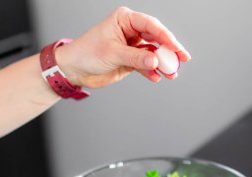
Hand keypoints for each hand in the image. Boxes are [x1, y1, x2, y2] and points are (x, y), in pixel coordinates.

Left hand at [56, 6, 190, 88]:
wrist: (75, 69)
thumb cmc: (87, 53)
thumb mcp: (113, 54)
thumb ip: (136, 57)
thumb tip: (156, 61)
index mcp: (125, 20)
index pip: (151, 26)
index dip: (167, 37)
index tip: (177, 48)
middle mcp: (130, 31)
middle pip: (156, 38)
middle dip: (168, 50)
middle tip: (181, 60)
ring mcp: (131, 46)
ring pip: (152, 53)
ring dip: (162, 64)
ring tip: (171, 73)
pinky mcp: (130, 60)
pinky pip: (145, 65)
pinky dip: (151, 72)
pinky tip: (157, 78)